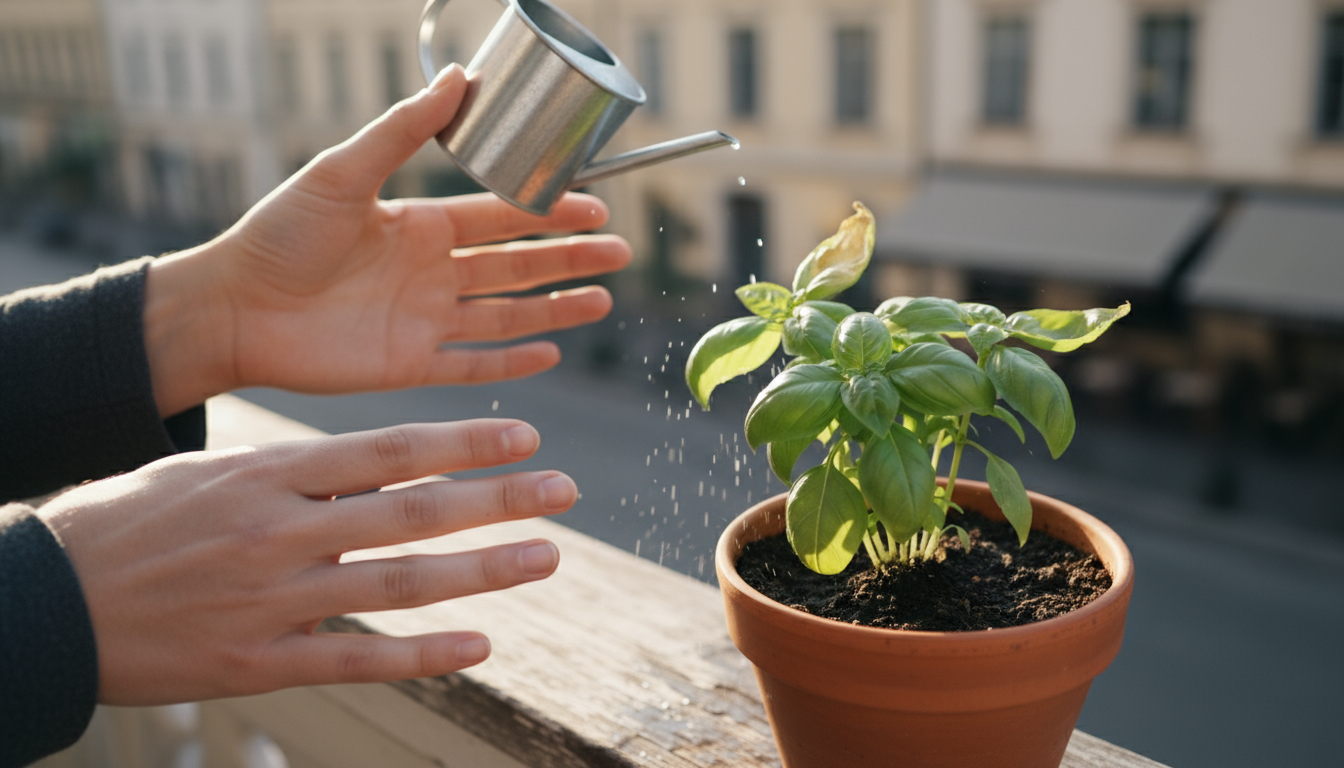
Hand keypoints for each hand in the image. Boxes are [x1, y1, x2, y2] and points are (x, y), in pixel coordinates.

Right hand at [37, 419, 571, 704]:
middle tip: (564, 490)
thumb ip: (293, 471)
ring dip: (482, 571)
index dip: (464, 441)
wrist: (47, 599)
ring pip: (398, 582)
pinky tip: (479, 645)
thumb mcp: (208, 471)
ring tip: (546, 557)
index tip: (525, 433)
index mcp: (267, 475)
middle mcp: (279, 532)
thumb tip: (374, 465)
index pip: (388, 451)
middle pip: (412, 512)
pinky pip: (358, 657)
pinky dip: (423, 654)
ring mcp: (273, 601)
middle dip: (497, 499)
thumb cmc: (128, 523)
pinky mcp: (261, 662)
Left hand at [143, 64, 631, 416]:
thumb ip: (403, 129)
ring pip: (508, 316)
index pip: (501, 217)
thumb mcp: (343, 171)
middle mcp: (431, 272)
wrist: (234, 307)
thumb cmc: (278, 234)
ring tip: (602, 301)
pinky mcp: (410, 364)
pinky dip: (512, 361)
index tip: (594, 207)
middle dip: (569, 259)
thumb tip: (458, 77)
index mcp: (420, 224)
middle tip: (620, 254)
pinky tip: (551, 353)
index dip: (549, 212)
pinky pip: (474, 364)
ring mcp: (425, 320)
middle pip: (517, 265)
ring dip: (556, 309)